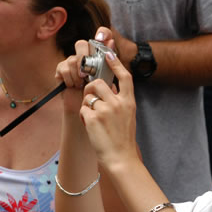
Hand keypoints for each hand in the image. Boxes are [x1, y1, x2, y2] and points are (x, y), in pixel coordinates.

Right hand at [55, 27, 116, 116]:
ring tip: (82, 84)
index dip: (102, 33)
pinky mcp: (62, 70)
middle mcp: (85, 57)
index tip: (101, 38)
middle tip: (87, 72)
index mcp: (100, 57)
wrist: (89, 111)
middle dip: (84, 57)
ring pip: (73, 59)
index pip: (102, 36)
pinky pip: (64, 67)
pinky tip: (74, 86)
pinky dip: (70, 79)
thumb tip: (111, 42)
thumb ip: (110, 62)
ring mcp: (73, 63)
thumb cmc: (102, 97)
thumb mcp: (109, 80)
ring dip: (78, 74)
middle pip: (81, 44)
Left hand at [80, 50, 139, 171]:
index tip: (108, 54)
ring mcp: (105, 110)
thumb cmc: (123, 139)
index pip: (125, 77)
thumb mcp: (128, 116)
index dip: (116, 63)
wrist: (120, 157)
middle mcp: (118, 103)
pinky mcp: (93, 118)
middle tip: (92, 102)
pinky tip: (91, 127)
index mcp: (129, 102)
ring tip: (93, 118)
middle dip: (91, 90)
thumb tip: (109, 88)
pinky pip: (83, 109)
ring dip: (87, 105)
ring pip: (88, 96)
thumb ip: (120, 101)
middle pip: (99, 83)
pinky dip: (84, 118)